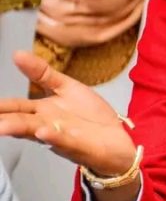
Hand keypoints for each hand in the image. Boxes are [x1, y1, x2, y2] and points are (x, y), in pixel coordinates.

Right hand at [0, 51, 135, 176]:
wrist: (118, 139)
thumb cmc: (90, 117)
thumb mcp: (66, 88)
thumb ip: (42, 73)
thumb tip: (17, 54)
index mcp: (42, 112)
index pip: (14, 107)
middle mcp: (47, 126)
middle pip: (20, 121)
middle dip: (2, 121)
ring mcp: (61, 137)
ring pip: (36, 132)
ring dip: (19, 129)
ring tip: (2, 126)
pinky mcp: (79, 146)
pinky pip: (64, 141)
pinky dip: (54, 137)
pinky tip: (43, 131)